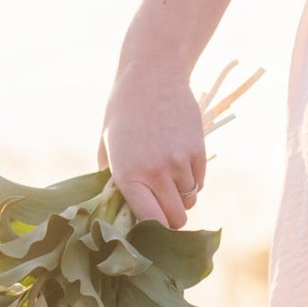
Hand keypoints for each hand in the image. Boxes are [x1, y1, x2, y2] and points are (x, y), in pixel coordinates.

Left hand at [101, 62, 261, 227]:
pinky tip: (180, 162)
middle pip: (176, 218)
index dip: (153, 229)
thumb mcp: (108, 146)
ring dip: (181, 196)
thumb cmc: (123, 113)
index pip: (149, 221)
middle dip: (171, 219)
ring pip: (189, 200)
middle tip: (164, 208)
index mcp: (128, 175)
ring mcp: (180, 162)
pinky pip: (199, 182)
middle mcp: (156, 173)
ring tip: (168, 177)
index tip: (150, 227)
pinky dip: (192, 180)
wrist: (152, 77)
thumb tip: (121, 209)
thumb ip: (113, 180)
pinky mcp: (198, 151)